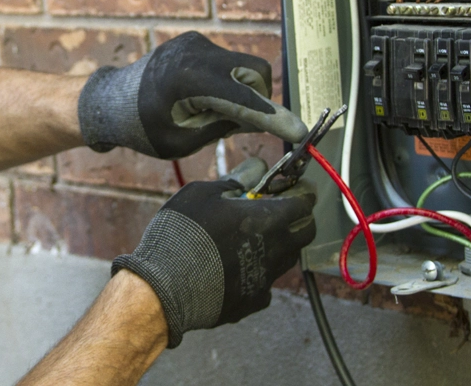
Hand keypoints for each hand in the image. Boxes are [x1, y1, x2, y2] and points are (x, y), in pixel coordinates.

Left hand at [77, 31, 307, 158]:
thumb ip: (225, 127)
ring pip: (245, 67)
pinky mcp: (197, 41)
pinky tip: (205, 98)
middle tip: (240, 124)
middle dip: (259, 99)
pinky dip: (230, 82)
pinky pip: (229, 62)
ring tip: (212, 111)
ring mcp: (197, 42)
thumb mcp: (185, 141)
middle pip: (256, 73)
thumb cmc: (145, 128)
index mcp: (190, 80)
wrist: (112, 101)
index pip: (246, 100)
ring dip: (243, 92)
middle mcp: (197, 52)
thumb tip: (262, 122)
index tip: (299, 133)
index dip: (276, 118)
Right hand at [111, 158, 316, 347]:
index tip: (298, 190)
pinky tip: (239, 268)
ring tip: (257, 238)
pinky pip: (266, 285)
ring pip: (287, 259)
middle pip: (306, 233)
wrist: (164, 287)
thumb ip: (236, 180)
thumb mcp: (204, 193)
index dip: (303, 194)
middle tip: (283, 212)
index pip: (304, 204)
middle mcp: (275, 250)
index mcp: (268, 220)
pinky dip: (259, 274)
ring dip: (281, 245)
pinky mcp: (252, 302)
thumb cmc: (182, 233)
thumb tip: (257, 167)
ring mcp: (266, 279)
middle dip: (300, 219)